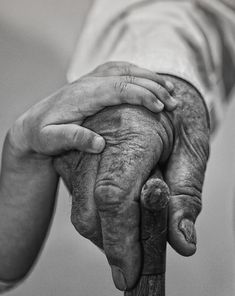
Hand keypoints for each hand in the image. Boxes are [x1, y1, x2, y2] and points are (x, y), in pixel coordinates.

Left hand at [9, 62, 176, 157]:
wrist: (33, 124)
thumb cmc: (43, 135)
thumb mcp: (52, 140)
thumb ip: (74, 139)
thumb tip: (100, 144)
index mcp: (83, 96)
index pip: (118, 88)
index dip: (142, 95)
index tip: (160, 108)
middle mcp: (89, 82)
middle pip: (128, 76)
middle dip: (154, 87)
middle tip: (174, 103)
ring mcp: (92, 79)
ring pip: (126, 70)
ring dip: (150, 78)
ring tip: (171, 91)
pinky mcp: (94, 81)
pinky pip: (120, 70)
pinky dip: (139, 74)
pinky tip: (150, 82)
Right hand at [54, 76, 209, 290]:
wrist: (156, 95)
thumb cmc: (179, 124)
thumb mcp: (192, 156)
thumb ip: (186, 200)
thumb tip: (183, 245)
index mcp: (132, 134)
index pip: (115, 195)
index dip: (120, 240)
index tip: (130, 273)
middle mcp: (99, 138)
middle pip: (89, 207)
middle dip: (108, 245)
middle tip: (129, 266)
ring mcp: (81, 145)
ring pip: (79, 205)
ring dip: (101, 235)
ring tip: (128, 240)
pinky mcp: (74, 153)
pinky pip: (77, 196)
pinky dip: (95, 217)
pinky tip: (116, 218)